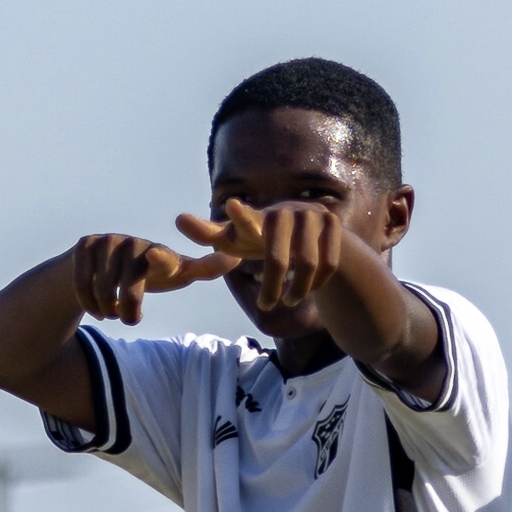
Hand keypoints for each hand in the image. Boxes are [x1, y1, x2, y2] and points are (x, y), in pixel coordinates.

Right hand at [67, 230, 232, 324]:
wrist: (98, 269)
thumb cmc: (145, 273)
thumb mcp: (174, 273)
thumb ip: (203, 269)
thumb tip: (236, 258)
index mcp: (157, 252)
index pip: (162, 258)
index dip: (162, 259)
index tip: (156, 258)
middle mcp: (132, 242)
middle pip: (130, 285)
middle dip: (128, 308)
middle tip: (130, 320)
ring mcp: (106, 241)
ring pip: (104, 287)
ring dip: (109, 309)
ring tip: (113, 313)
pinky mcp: (84, 246)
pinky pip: (83, 284)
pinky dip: (89, 304)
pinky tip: (97, 310)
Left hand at [174, 196, 353, 311]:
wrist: (311, 232)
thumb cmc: (263, 237)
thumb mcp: (237, 238)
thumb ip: (210, 233)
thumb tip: (177, 219)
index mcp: (258, 218)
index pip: (246, 220)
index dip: (239, 216)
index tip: (230, 205)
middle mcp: (286, 211)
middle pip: (277, 260)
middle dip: (271, 288)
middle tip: (266, 306)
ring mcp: (312, 215)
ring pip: (307, 265)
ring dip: (297, 290)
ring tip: (288, 300)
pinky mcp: (334, 224)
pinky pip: (328, 264)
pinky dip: (317, 283)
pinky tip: (308, 288)